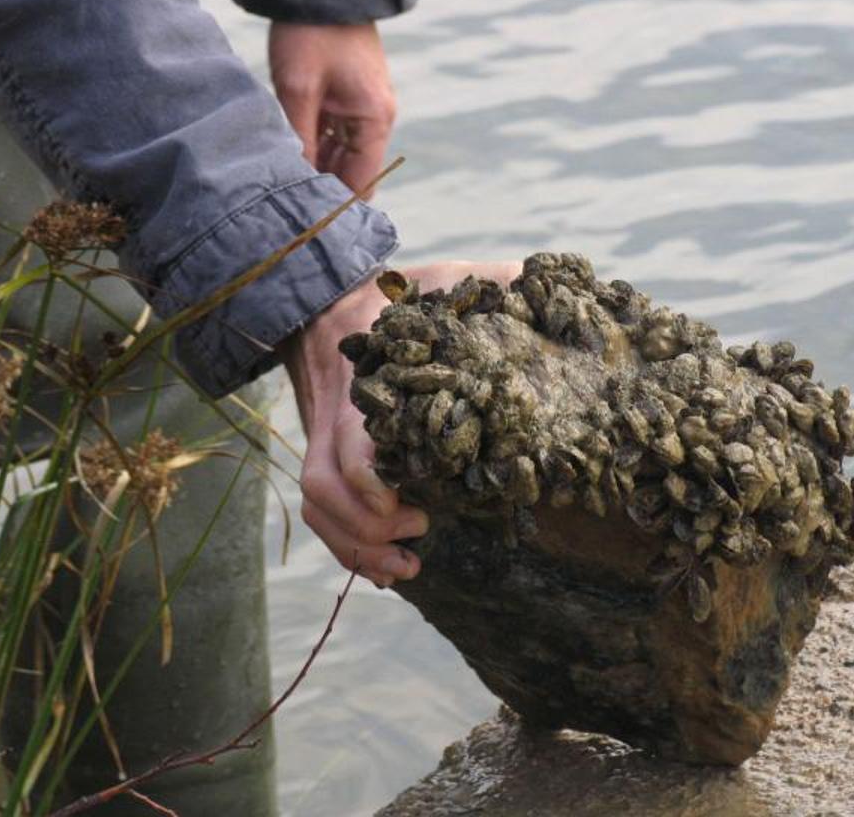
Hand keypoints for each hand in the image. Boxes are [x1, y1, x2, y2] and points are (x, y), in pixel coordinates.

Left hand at [269, 22, 395, 195]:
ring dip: (315, 169)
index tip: (310, 227)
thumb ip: (299, 139)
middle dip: (323, 190)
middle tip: (288, 212)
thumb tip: (297, 185)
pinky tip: (288, 157)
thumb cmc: (311, 34)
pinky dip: (313, 148)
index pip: (362, 183)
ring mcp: (362, 110)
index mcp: (374, 121)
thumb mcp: (298, 90)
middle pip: (352, 173)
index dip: (338, 207)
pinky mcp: (347, 100)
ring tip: (283, 187)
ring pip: (340, 157)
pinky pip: (333, 137)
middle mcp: (375, 120)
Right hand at [284, 261, 521, 586]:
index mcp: (361, 386)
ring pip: (318, 507)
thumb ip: (486, 284)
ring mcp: (322, 442)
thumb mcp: (438, 283)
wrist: (326, 303)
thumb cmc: (396, 300)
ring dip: (357, 546)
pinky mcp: (324, 459)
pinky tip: (389, 570)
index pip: (349, 444)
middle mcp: (333, 419)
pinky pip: (321, 515)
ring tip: (409, 566)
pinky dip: (347, 549)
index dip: (371, 484)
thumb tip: (535, 283)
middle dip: (370, 526)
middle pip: (327, 488)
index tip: (408, 504)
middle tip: (424, 528)